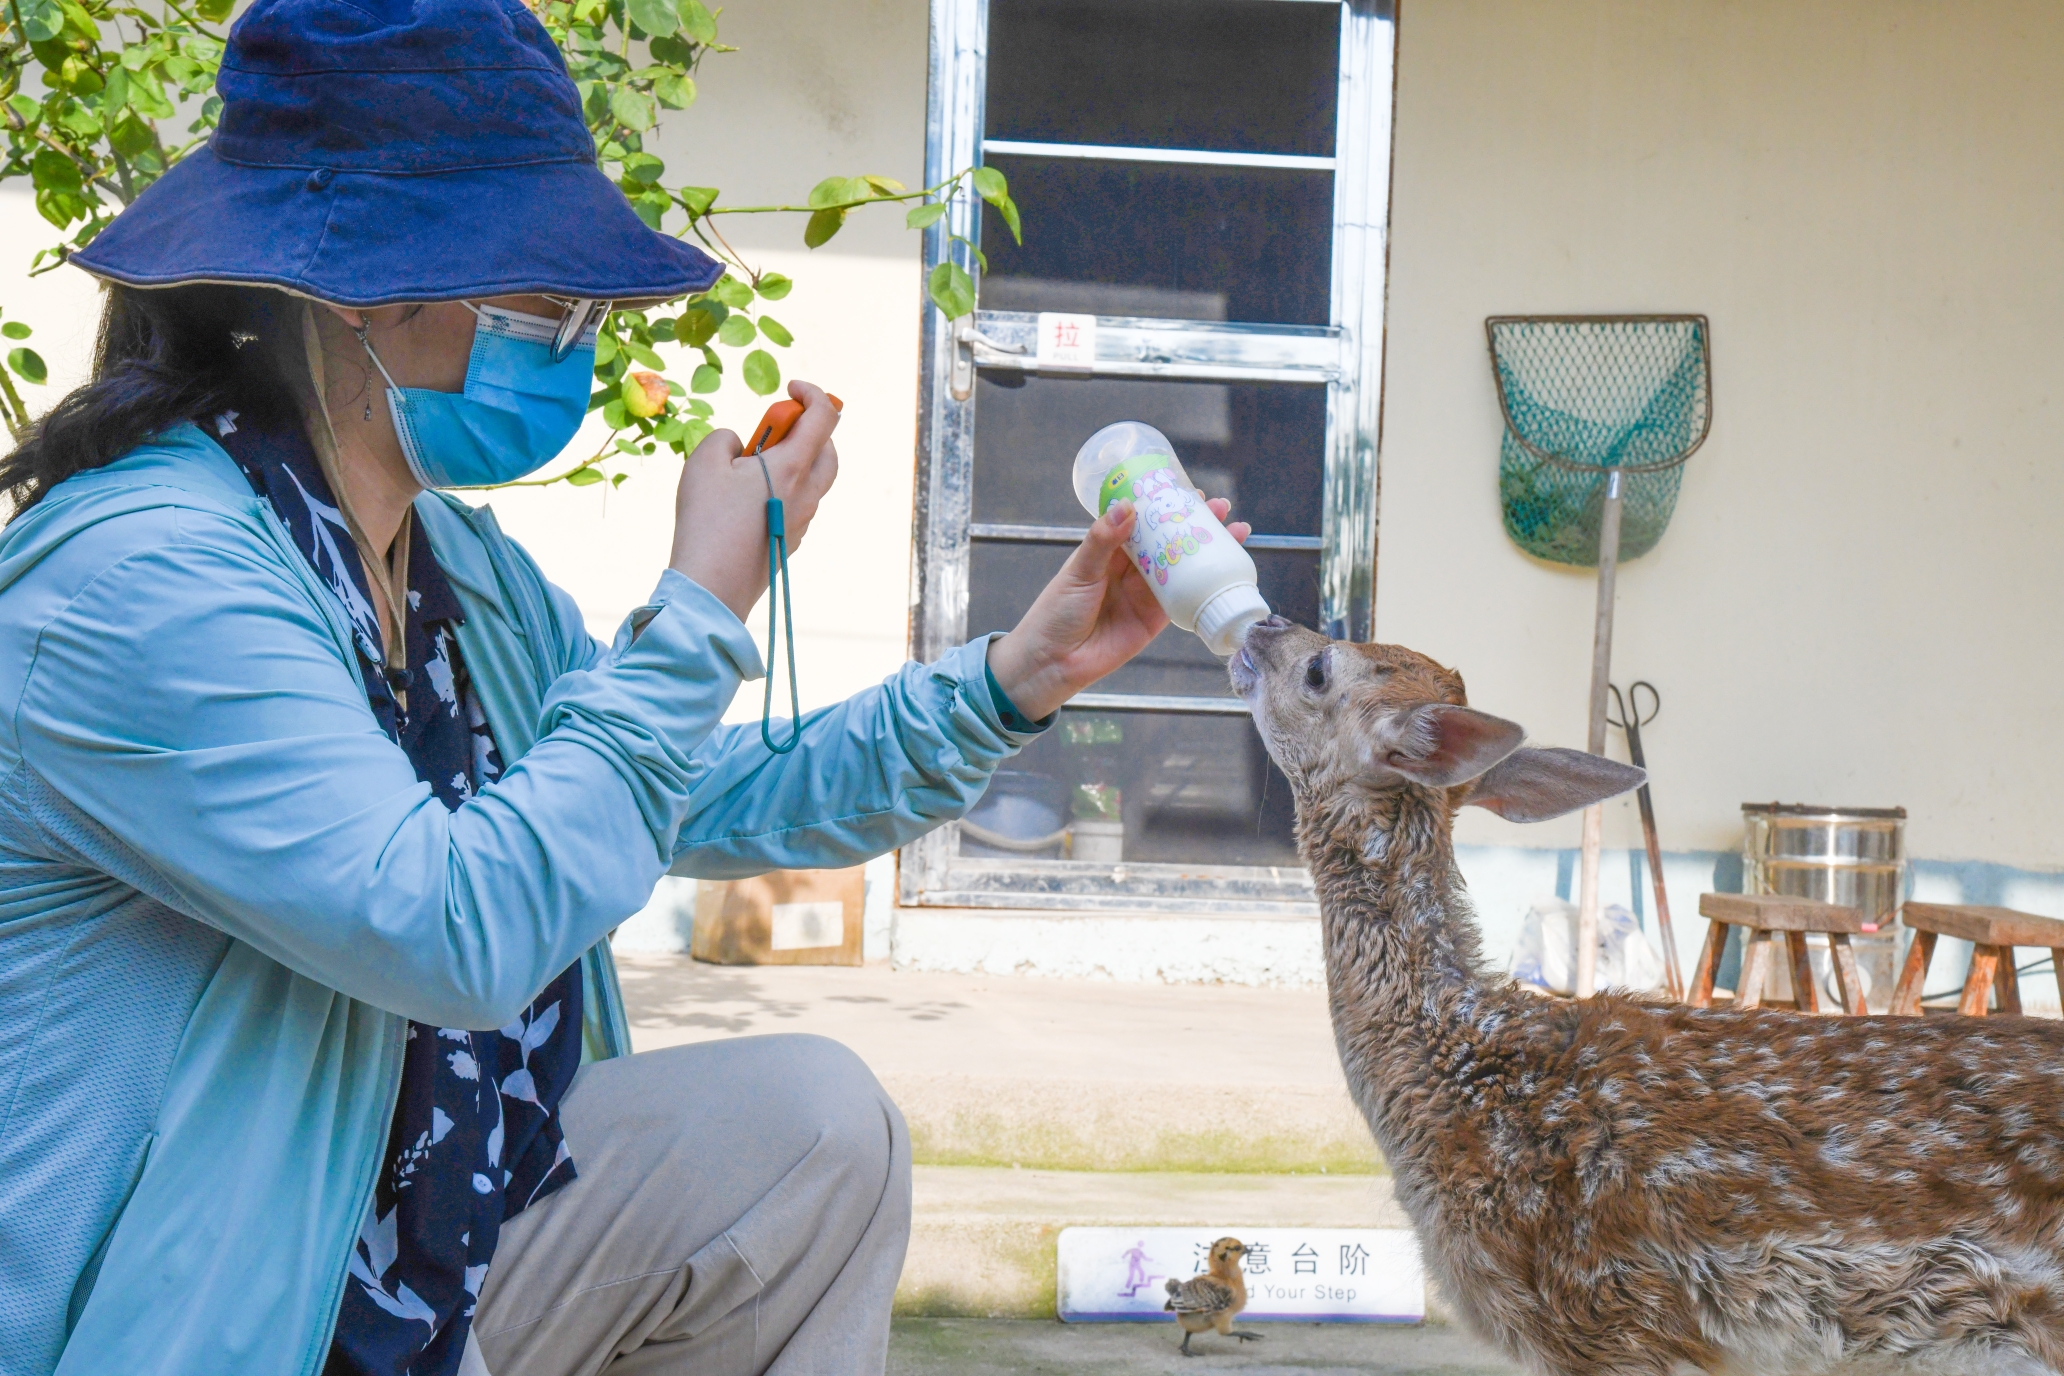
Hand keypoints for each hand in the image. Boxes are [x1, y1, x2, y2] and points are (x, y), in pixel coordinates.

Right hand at [669, 380, 839, 620]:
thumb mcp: (704, 461)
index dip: (812, 393)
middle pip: (828, 451)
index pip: (824, 417)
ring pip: (813, 480)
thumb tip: (740, 446)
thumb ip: (725, 438)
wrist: (712, 586)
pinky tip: (747, 499)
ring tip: (751, 467)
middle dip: (808, 430)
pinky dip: (784, 489)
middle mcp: (808, 494)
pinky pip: (798, 504)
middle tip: (774, 429)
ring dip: (793, 461)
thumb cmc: (707, 520)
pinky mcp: (791, 541)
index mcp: (794, 467)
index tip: (791, 387)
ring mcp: (803, 521)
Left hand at [986, 496, 1250, 721]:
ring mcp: (1145, 593)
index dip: (1166, 505)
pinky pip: (1184, 598)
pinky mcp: (1156, 619)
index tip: (1188, 490)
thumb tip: (1127, 507)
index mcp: (1109, 550)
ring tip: (1234, 531)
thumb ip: (1103, 541)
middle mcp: (1130, 569)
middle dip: (1195, 523)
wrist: (1053, 662)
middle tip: (1220, 507)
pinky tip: (1224, 569)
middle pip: (1169, 540)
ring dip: (1208, 549)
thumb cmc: (1056, 613)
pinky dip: (1204, 584)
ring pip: (1182, 566)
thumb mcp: (1078, 571)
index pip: (1143, 520)